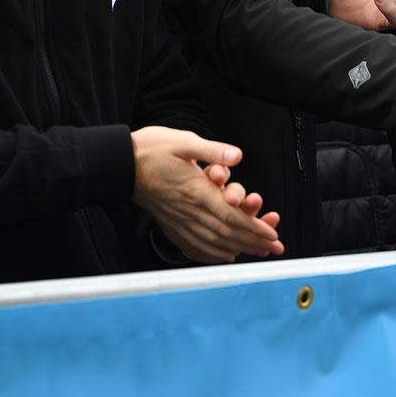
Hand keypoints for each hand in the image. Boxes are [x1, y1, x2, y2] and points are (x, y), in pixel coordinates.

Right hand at [131, 126, 282, 262]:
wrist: (121, 164)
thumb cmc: (151, 150)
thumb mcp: (184, 141)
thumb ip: (213, 150)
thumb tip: (236, 156)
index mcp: (197, 192)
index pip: (232, 217)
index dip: (254, 228)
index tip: (272, 235)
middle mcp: (189, 211)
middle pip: (227, 233)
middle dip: (254, 242)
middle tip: (274, 249)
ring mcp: (179, 220)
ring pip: (212, 242)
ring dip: (238, 249)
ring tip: (256, 253)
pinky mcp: (170, 223)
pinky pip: (192, 245)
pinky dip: (210, 253)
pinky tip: (222, 255)